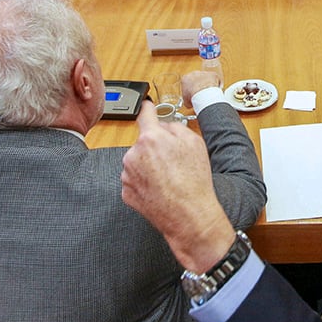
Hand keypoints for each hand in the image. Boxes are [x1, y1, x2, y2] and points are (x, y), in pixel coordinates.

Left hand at [121, 101, 235, 272]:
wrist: (188, 215)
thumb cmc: (194, 181)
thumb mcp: (195, 143)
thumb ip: (176, 127)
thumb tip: (164, 125)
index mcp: (150, 138)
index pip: (145, 115)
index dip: (148, 108)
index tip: (146, 106)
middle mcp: (133, 154)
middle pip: (143, 143)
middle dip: (155, 148)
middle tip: (174, 162)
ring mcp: (127, 175)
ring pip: (138, 162)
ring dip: (149, 166)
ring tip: (169, 179)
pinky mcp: (126, 192)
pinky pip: (135, 180)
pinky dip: (145, 182)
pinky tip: (161, 189)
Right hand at [181, 70, 220, 104]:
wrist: (202, 94)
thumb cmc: (193, 97)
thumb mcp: (186, 101)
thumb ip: (187, 100)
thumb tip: (190, 103)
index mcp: (185, 78)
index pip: (188, 83)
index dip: (191, 89)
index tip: (194, 94)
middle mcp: (194, 73)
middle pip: (197, 79)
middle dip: (200, 85)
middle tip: (202, 94)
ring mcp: (204, 73)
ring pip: (206, 78)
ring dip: (208, 84)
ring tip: (209, 93)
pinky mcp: (212, 74)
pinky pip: (215, 78)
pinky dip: (216, 84)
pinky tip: (216, 89)